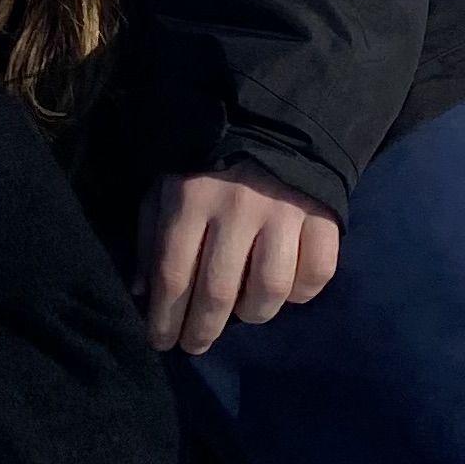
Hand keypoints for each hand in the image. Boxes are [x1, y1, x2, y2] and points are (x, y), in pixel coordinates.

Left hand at [140, 170, 339, 355]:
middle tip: (196, 345)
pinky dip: (302, 292)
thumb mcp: (165, 185)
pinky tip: (286, 291)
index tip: (161, 342)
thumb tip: (142, 292)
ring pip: (271, 289)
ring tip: (242, 314)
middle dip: (202, 330)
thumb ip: (150, 235)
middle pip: (218, 291)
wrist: (270, 118)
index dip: (164, 318)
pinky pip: (318, 272)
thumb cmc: (206, 160)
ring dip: (253, 314)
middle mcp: (237, 208)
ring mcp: (284, 212)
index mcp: (190, 199)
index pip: (173, 275)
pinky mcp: (323, 215)